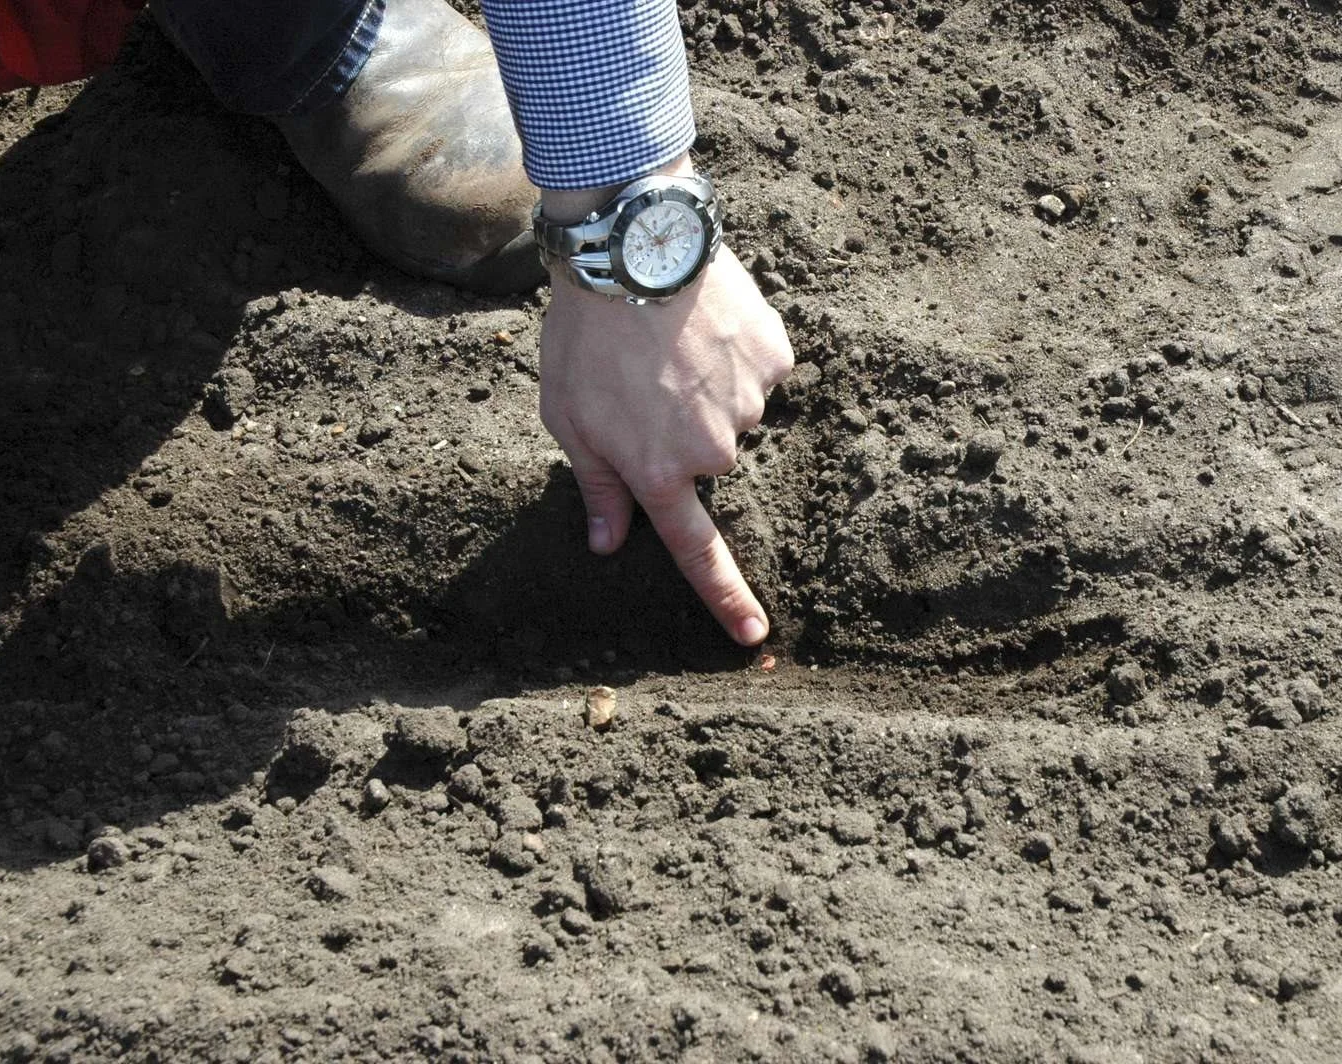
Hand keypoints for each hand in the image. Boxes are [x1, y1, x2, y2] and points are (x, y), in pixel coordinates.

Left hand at [537, 244, 794, 644]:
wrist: (632, 247)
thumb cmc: (585, 337)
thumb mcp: (567, 418)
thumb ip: (597, 486)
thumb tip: (610, 544)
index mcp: (659, 471)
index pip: (698, 553)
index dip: (726, 599)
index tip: (754, 635)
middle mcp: (712, 449)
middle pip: (708, 459)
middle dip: (680, 432)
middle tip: (643, 382)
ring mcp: (749, 403)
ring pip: (734, 413)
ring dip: (705, 388)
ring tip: (669, 344)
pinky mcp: (774, 358)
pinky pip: (758, 372)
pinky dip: (734, 355)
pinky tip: (703, 323)